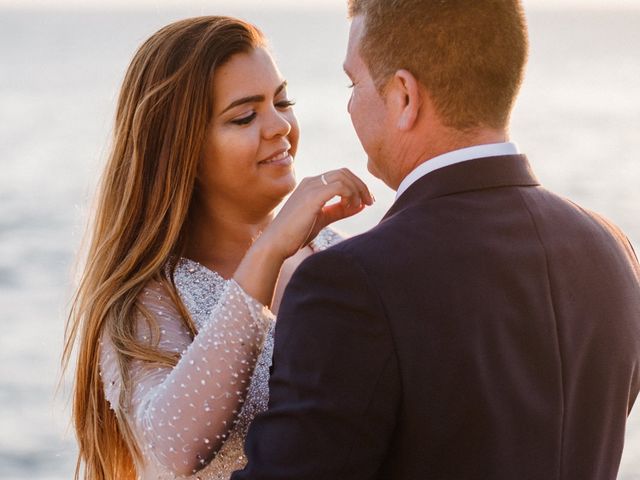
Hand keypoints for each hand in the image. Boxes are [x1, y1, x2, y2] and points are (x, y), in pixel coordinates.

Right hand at [259, 168, 373, 259]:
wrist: (276, 243)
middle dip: (361, 185)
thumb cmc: (296, 234)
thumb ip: (340, 210)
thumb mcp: (322, 219)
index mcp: (312, 185)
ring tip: (359, 206)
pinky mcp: (312, 197)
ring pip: (343, 177)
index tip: (367, 201)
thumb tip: (360, 205)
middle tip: (370, 201)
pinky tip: (350, 207)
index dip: (357, 185)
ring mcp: (311, 187)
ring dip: (357, 190)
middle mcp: (311, 182)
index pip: (340, 175)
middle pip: (344, 172)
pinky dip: (350, 194)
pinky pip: (339, 186)